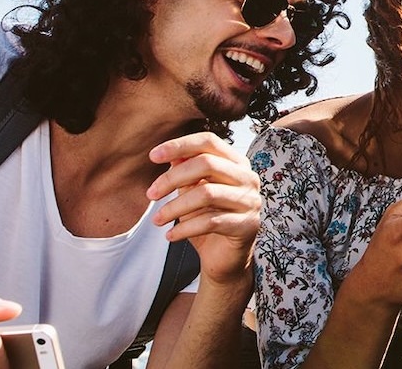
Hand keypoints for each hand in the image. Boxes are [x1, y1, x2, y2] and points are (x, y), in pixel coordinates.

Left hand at [147, 132, 262, 287]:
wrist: (224, 258)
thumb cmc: (207, 220)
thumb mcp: (192, 192)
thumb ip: (185, 172)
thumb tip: (169, 154)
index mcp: (236, 163)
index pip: (209, 142)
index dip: (180, 145)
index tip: (153, 156)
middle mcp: (248, 178)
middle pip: (207, 164)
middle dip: (172, 178)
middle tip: (151, 194)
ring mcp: (250, 201)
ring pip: (206, 193)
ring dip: (175, 207)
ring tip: (157, 220)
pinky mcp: (247, 225)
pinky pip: (210, 222)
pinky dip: (185, 229)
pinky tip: (170, 236)